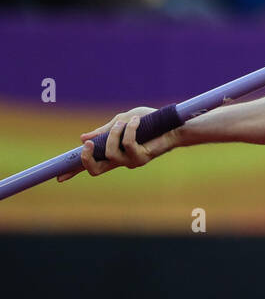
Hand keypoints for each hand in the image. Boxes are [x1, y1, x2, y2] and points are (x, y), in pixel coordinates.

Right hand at [57, 106, 180, 182]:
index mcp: (111, 153)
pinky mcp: (141, 158)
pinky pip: (128, 144)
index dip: (74, 170)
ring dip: (114, 134)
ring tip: (126, 121)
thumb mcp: (121, 122)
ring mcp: (130, 162)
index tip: (59, 176)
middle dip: (87, 158)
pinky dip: (130, 129)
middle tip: (87, 145)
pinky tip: (136, 121)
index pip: (90, 164)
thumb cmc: (148, 122)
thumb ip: (104, 131)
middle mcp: (119, 161)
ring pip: (110, 153)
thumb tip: (82, 138)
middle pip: (95, 170)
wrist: (171, 125)